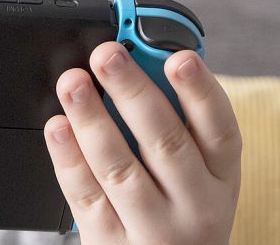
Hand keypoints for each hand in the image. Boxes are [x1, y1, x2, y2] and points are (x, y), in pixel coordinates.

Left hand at [44, 42, 240, 244]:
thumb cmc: (178, 214)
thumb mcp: (198, 177)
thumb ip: (176, 127)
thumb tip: (138, 65)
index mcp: (221, 179)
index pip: (221, 131)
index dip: (201, 91)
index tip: (179, 57)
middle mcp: (194, 205)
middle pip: (165, 142)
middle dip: (133, 91)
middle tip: (107, 54)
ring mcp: (153, 228)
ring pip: (119, 167)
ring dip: (92, 119)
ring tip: (73, 83)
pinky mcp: (110, 242)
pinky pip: (85, 195)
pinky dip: (68, 158)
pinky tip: (57, 127)